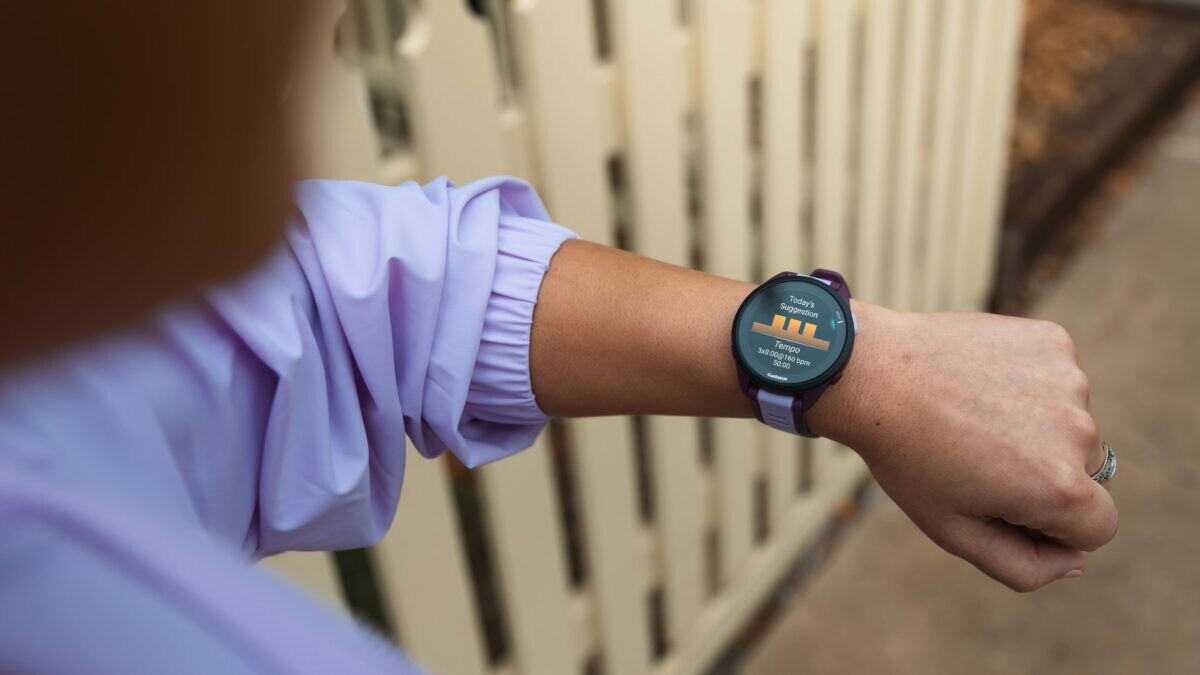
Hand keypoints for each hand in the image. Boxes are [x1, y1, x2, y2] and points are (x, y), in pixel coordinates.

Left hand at [811, 303, 1117, 591]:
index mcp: (1058, 489)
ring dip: (1036, 426)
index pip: (1098, 527)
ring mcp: (1069, 380)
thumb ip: (1023, 567)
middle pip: (1086, 473)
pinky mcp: (1054, 341)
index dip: (1052, 526)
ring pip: (1071, 423)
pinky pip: (1057, 379)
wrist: (872, 373)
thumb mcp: (954, 531)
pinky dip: (1029, 383)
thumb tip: (1076, 561)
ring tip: (972, 417)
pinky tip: (979, 381)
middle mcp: (1077, 432)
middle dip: (1043, 473)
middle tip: (976, 456)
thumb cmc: (909, 459)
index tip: (1002, 502)